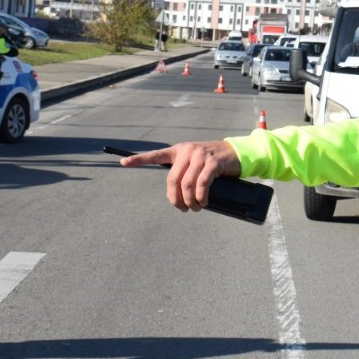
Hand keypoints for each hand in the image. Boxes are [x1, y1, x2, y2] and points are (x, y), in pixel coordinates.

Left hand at [119, 141, 240, 212]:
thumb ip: (184, 172)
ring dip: (190, 201)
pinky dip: (201, 197)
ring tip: (195, 208)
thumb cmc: (213, 162)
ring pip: (187, 184)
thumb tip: (175, 195)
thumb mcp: (195, 163)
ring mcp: (200, 155)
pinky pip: (202, 184)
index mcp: (179, 150)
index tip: (123, 163)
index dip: (139, 159)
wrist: (235, 153)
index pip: (156, 154)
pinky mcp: (213, 163)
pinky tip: (203, 203)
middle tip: (182, 209)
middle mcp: (187, 151)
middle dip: (175, 199)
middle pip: (173, 180)